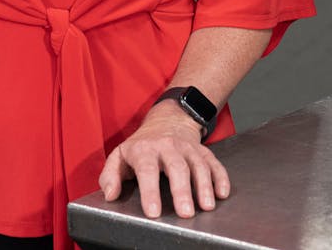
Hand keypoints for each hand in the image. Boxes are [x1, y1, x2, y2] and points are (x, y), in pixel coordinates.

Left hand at [99, 104, 229, 218]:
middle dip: (182, 191)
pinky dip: (221, 177)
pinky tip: (222, 193)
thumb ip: (110, 175)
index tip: (153, 212)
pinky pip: (214, 162)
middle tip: (185, 213)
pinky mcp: (203, 150)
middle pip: (177, 167)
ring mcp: (188, 147)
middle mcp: (168, 146)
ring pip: (199, 165)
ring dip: (204, 186)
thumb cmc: (142, 144)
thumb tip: (111, 195)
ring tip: (206, 206)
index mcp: (145, 149)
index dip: (150, 192)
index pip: (147, 170)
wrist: (168, 119)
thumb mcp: (120, 155)